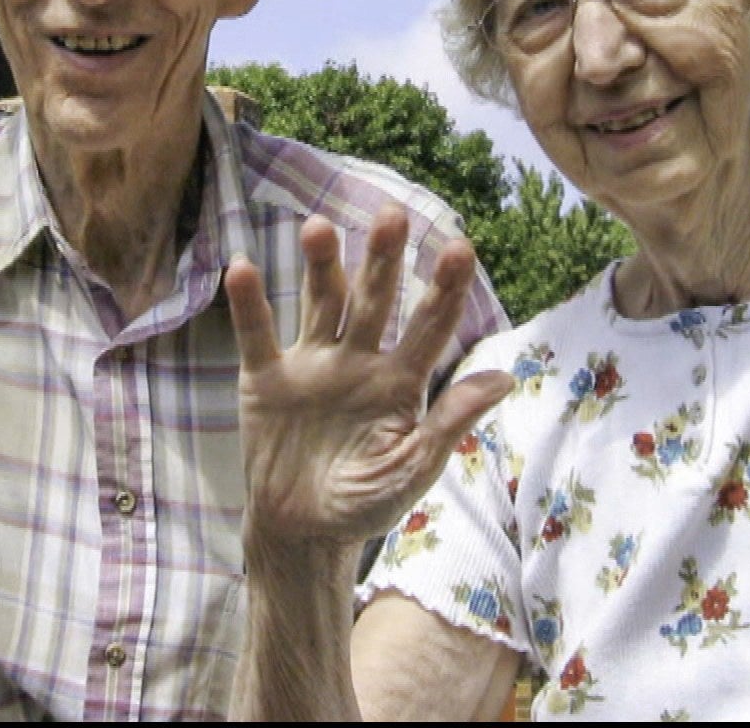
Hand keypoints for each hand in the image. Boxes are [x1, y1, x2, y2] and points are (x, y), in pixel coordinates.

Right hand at [226, 206, 511, 549]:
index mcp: (401, 381)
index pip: (430, 327)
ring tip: (317, 227)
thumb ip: (449, 422)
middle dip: (383, 260)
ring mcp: (312, 364)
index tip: (461, 247)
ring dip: (319, 266)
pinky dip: (250, 304)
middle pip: (374, 300)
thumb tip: (506, 378)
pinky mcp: (266, 379)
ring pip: (320, 303)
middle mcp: (359, 360)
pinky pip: (258, 335)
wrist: (302, 532)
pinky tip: (243, 268)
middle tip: (392, 216)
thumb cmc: (366, 502)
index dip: (445, 289)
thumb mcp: (413, 468)